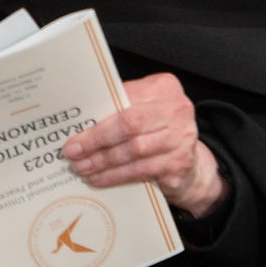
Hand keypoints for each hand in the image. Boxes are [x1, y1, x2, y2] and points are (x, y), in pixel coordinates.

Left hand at [61, 72, 225, 218]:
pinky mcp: (180, 165)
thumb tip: (80, 122)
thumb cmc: (157, 128)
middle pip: (130, 126)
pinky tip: (99, 179)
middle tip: (73, 153)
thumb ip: (119, 107)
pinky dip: (116, 177)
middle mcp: (177, 111)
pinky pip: (142, 172)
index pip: (125, 101)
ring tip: (82, 168)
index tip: (74, 134)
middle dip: (96, 142)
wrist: (192, 160)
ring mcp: (182, 139)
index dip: (98, 121)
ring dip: (103, 162)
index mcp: (164, 88)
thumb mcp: (143, 106)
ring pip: (134, 152)